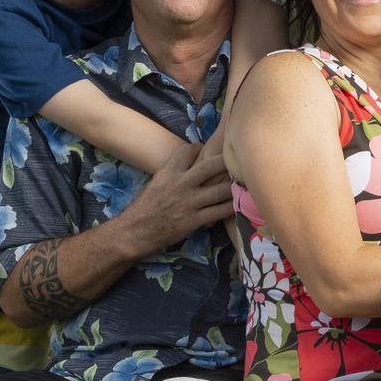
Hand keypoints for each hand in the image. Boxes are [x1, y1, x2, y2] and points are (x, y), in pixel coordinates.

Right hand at [120, 143, 233, 258]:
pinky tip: (241, 204)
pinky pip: (218, 212)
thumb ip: (173, 173)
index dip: (201, 148)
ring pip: (218, 190)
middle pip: (209, 166)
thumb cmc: (144, 207)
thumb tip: (192, 166)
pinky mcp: (193, 221)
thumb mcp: (155, 183)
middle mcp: (180, 184)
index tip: (209, 151)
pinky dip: (231, 208)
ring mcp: (188, 203)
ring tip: (246, 181)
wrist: (134, 231)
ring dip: (234, 186)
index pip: (188, 151)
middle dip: (226, 161)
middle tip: (240, 158)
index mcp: (168, 172)